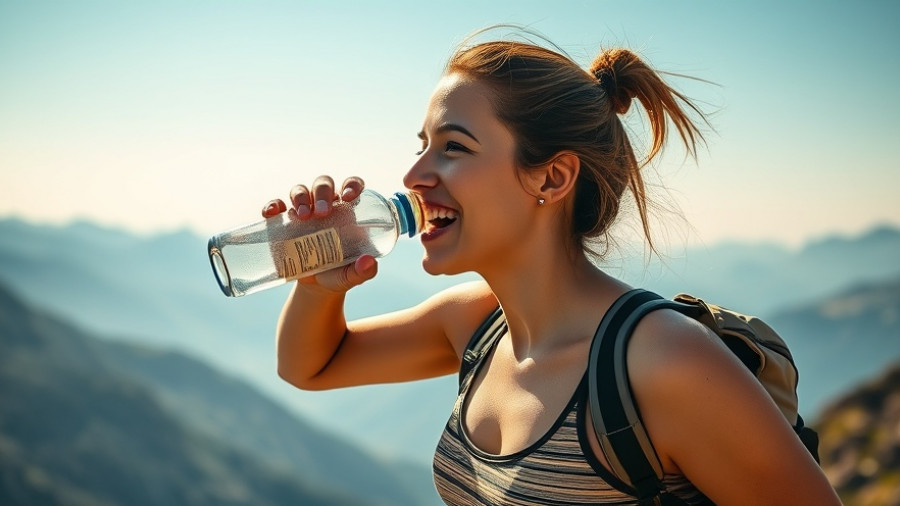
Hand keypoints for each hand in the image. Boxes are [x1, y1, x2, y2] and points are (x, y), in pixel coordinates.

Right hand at [261, 176, 376, 291]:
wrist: (317, 285)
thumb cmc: (341, 272)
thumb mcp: (353, 274)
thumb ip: (364, 271)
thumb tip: (369, 263)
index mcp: (348, 210)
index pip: (352, 185)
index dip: (351, 184)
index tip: (349, 197)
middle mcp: (326, 205)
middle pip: (324, 184)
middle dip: (322, 193)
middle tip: (322, 213)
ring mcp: (304, 212)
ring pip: (300, 190)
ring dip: (300, 197)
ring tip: (303, 216)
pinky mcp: (284, 222)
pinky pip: (277, 206)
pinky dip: (273, 205)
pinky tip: (272, 212)